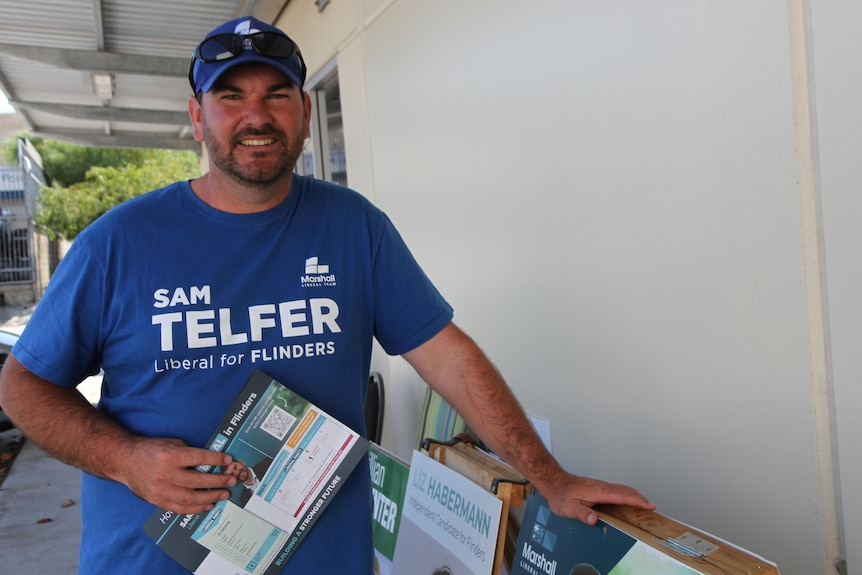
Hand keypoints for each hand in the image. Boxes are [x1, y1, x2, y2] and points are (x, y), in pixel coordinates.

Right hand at [116, 437, 235, 513]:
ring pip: (190, 498)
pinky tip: (208, 505)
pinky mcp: (156, 501)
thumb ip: (189, 453)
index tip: (228, 461)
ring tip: (224, 494)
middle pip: (197, 481)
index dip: (216, 460)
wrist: (124, 461)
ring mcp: (160, 490)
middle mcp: (164, 474)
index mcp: (169, 456)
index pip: (198, 459)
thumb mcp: (171, 443)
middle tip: (231, 481)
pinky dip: (196, 508)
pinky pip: (179, 508)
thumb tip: (211, 461)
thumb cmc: (150, 449)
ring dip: (210, 497)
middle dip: (218, 481)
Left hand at [541, 472, 654, 525]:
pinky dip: (627, 495)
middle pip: (626, 490)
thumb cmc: (560, 495)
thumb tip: (594, 519)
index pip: (622, 495)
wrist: (554, 482)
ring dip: (635, 496)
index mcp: (598, 491)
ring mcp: (601, 486)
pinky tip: (628, 502)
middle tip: (652, 508)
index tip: (650, 505)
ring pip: (622, 489)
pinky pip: (617, 490)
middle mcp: (602, 486)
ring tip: (645, 506)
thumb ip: (581, 513)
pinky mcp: (599, 488)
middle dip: (641, 498)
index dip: (637, 501)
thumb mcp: (568, 508)